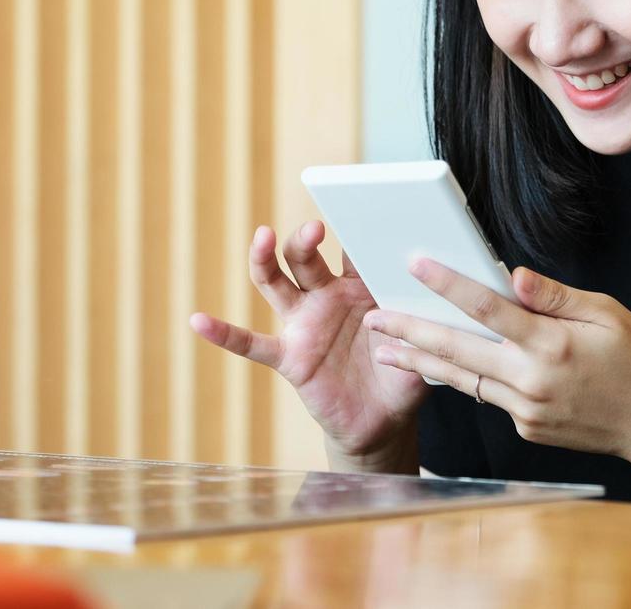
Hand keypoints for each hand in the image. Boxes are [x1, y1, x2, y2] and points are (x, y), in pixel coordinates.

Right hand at [190, 222, 428, 468]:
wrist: (385, 420)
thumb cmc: (403, 371)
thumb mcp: (419, 339)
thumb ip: (419, 316)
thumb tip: (431, 293)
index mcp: (361, 286)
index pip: (353, 250)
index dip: (354, 231)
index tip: (358, 211)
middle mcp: (327, 298)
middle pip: (307, 259)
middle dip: (305, 241)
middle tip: (314, 227)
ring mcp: (304, 325)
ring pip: (277, 285)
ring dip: (266, 261)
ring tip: (262, 237)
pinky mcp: (289, 357)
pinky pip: (251, 343)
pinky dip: (224, 333)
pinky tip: (199, 321)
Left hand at [361, 259, 630, 486]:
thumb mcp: (608, 315)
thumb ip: (556, 297)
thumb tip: (514, 274)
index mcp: (551, 346)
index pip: (488, 309)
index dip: (448, 284)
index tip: (417, 263)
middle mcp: (530, 381)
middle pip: (457, 350)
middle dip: (410, 330)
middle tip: (373, 316)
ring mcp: (524, 410)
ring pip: (461, 378)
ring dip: (420, 360)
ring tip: (384, 345)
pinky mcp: (524, 428)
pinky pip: (486, 396)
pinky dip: (460, 378)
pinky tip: (438, 364)